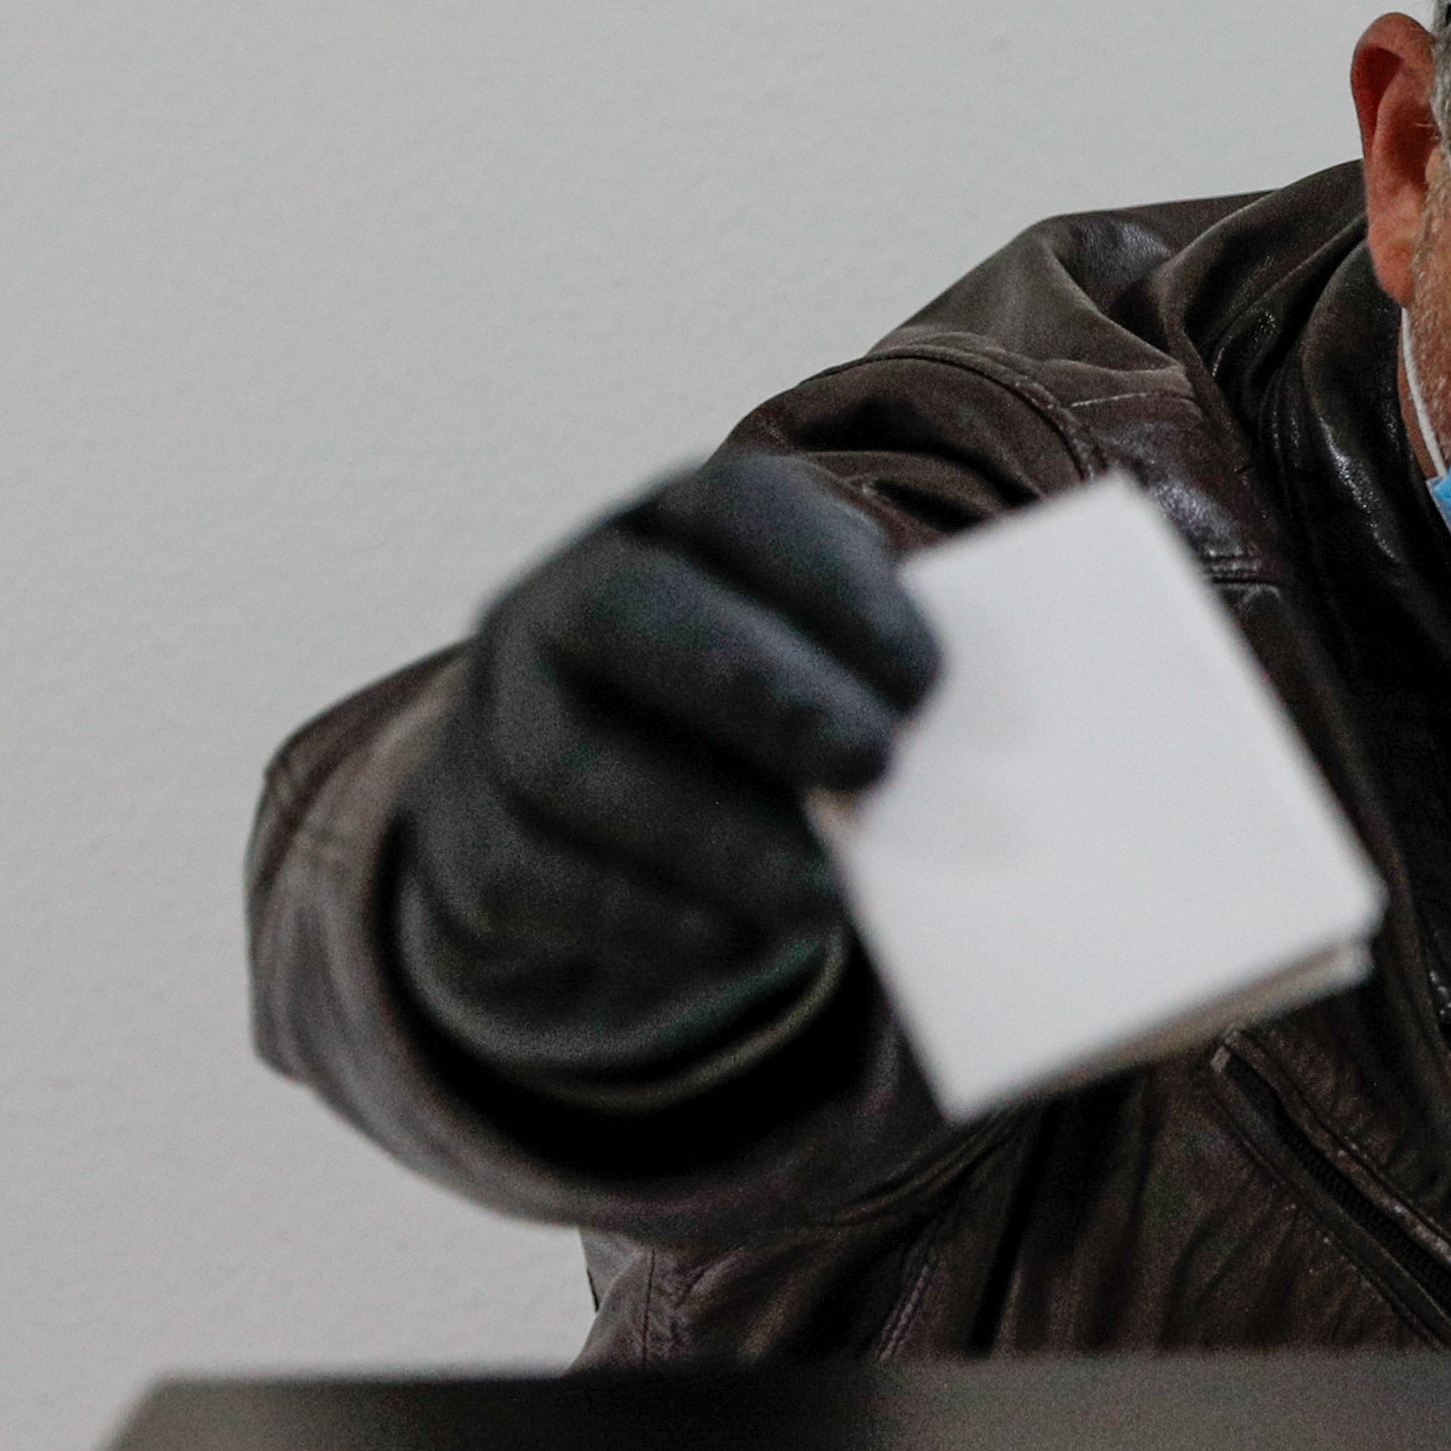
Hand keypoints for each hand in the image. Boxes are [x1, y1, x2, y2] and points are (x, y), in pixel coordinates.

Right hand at [390, 451, 938, 1088]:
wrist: (605, 836)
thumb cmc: (763, 737)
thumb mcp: (824, 681)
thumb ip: (880, 690)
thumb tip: (981, 752)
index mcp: (675, 530)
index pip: (733, 507)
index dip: (827, 581)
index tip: (926, 679)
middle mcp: (568, 598)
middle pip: (628, 612)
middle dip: (757, 688)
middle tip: (875, 764)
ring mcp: (501, 714)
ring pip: (569, 759)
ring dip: (708, 832)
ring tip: (824, 895)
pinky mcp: (470, 838)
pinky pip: (534, 873)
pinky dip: (642, 915)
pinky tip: (736, 942)